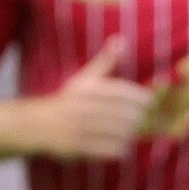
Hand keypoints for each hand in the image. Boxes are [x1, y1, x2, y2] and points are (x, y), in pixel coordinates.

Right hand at [29, 37, 151, 160]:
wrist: (39, 124)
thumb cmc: (67, 100)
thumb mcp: (84, 78)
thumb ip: (105, 61)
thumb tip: (121, 40)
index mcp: (88, 89)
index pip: (124, 92)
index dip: (141, 98)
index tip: (149, 102)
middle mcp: (85, 107)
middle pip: (125, 114)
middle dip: (138, 118)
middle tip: (141, 119)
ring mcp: (81, 128)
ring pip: (120, 132)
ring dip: (130, 133)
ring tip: (131, 131)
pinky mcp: (79, 146)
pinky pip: (110, 149)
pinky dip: (120, 148)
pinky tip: (122, 145)